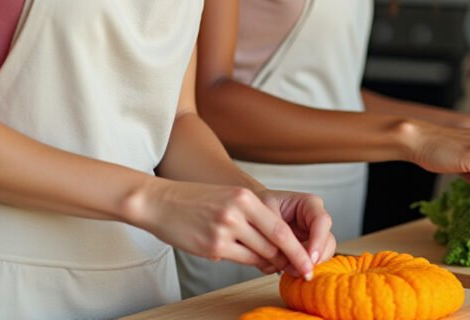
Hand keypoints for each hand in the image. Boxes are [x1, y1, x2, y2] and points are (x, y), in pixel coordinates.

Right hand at [125, 179, 326, 276]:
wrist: (160, 202)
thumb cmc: (196, 201)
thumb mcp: (229, 198)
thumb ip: (252, 216)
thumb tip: (276, 244)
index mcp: (245, 198)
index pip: (280, 228)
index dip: (298, 249)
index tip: (308, 263)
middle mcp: (237, 213)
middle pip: (274, 243)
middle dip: (290, 260)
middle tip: (301, 272)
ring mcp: (223, 231)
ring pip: (259, 254)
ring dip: (270, 263)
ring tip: (277, 267)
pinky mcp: (211, 247)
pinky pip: (240, 260)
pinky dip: (248, 262)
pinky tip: (249, 260)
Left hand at [257, 189, 336, 278]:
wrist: (249, 212)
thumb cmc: (257, 205)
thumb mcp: (263, 213)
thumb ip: (276, 234)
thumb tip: (288, 261)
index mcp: (308, 204)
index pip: (321, 221)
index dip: (319, 241)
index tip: (311, 259)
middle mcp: (313, 222)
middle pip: (328, 242)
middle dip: (316, 258)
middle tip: (303, 271)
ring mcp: (309, 238)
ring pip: (320, 257)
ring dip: (305, 266)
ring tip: (287, 269)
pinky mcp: (301, 253)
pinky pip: (305, 265)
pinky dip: (295, 270)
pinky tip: (282, 268)